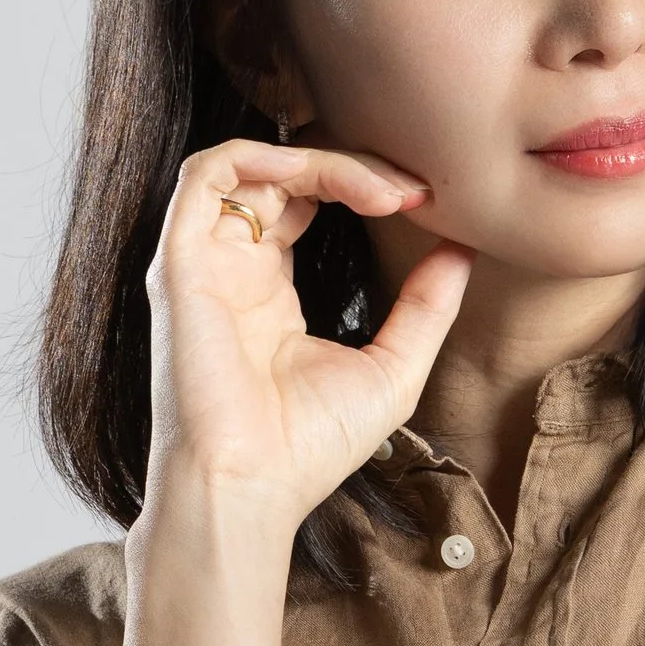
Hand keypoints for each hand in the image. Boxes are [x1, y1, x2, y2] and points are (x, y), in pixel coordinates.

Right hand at [144, 136, 470, 532]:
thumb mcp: (393, 369)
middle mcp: (232, 271)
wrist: (249, 490)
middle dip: (354, 167)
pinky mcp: (181, 264)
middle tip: (411, 187)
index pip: (309, 204)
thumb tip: (464, 248)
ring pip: (250, 166)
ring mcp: (203, 264)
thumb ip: (426, 306)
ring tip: (379, 185)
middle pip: (284, 178)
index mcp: (270, 295)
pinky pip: (207, 176)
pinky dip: (262, 155)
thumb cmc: (308, 448)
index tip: (422, 201)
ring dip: (319, 159)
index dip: (364, 188)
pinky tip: (318, 173)